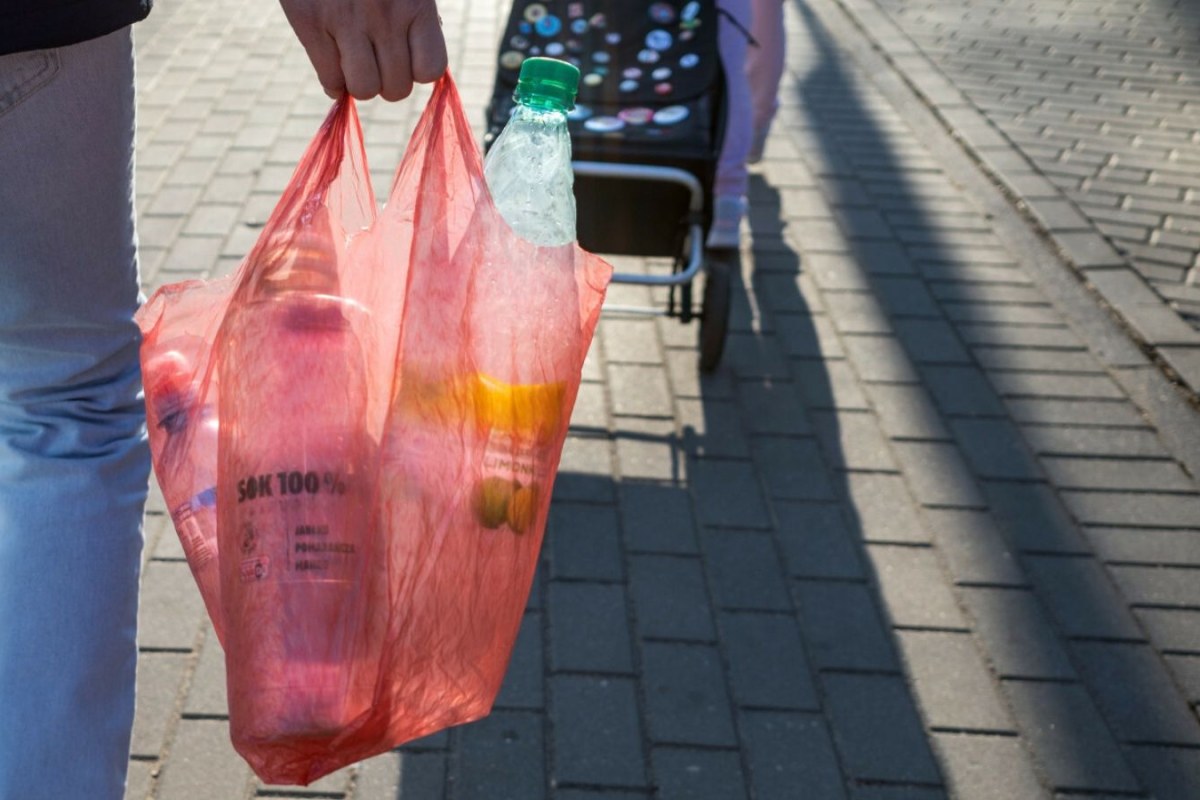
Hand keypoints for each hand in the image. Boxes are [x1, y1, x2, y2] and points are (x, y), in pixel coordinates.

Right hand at [280, 0, 447, 100]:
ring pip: (364, 89)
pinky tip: (333, 63)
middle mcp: (384, 14)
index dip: (416, 71)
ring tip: (354, 64)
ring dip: (360, 84)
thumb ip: (416, 16)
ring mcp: (345, 19)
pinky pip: (330, 78)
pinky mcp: (310, 21)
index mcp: (415, 2)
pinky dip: (333, 82)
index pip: (430, 70)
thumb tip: (422, 71)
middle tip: (375, 62)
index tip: (404, 58)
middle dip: (386, 82)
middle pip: (397, 88)